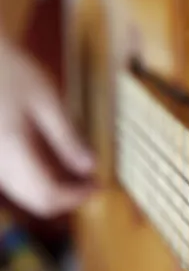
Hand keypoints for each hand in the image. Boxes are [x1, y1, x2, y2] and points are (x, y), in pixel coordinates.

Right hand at [0, 37, 94, 216]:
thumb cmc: (7, 69)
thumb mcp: (45, 98)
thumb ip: (68, 137)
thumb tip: (90, 167)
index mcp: (13, 151)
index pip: (48, 195)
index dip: (76, 197)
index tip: (97, 187)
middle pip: (36, 202)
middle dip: (67, 197)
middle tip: (90, 183)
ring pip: (25, 195)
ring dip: (52, 190)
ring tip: (75, 171)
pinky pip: (14, 182)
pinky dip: (36, 180)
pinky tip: (51, 161)